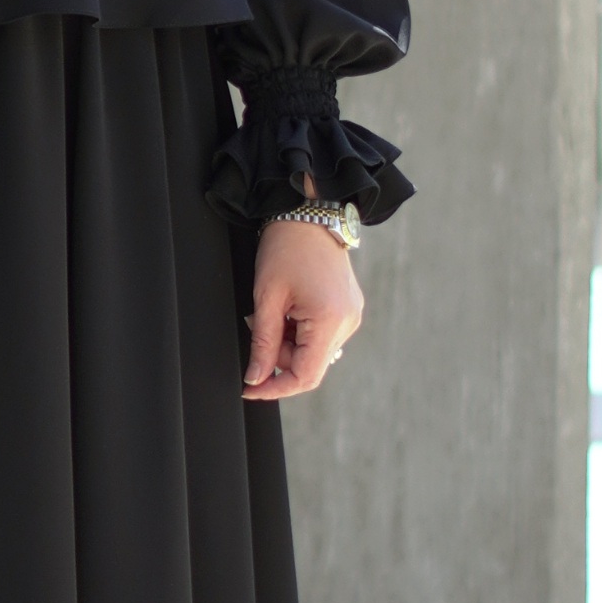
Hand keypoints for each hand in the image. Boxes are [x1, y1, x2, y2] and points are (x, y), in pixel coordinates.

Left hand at [243, 217, 365, 400]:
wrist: (309, 214)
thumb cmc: (286, 248)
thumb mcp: (267, 298)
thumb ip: (263, 343)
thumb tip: (256, 377)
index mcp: (330, 320)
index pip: (305, 376)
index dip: (275, 388)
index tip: (250, 388)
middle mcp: (348, 323)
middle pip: (309, 365)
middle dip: (278, 357)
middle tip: (256, 326)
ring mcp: (351, 317)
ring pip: (314, 352)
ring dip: (288, 343)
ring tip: (273, 310)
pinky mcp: (348, 310)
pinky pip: (321, 336)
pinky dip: (299, 332)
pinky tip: (288, 309)